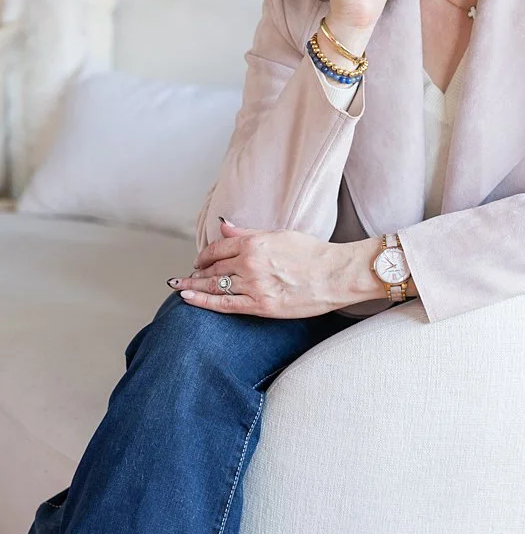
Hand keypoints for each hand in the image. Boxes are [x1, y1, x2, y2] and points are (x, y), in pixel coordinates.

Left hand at [169, 217, 345, 318]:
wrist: (335, 275)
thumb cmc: (313, 253)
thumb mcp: (279, 234)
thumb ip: (248, 232)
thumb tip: (224, 226)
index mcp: (254, 243)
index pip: (218, 248)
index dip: (204, 255)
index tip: (198, 260)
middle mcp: (249, 264)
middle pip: (213, 269)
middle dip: (195, 273)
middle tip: (183, 277)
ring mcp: (253, 287)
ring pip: (214, 287)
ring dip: (194, 287)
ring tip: (180, 288)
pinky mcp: (260, 306)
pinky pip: (224, 305)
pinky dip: (203, 302)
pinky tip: (189, 299)